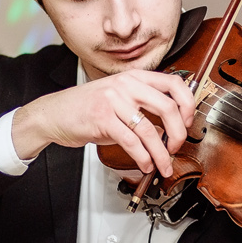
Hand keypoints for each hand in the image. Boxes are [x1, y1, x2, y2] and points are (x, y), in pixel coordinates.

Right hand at [11, 70, 195, 175]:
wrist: (53, 113)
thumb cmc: (87, 107)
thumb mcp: (118, 99)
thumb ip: (143, 107)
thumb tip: (168, 129)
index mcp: (134, 77)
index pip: (174, 83)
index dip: (188, 104)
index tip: (187, 123)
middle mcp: (126, 85)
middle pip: (168, 107)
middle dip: (178, 134)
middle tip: (176, 147)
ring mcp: (113, 100)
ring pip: (150, 129)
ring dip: (161, 153)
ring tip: (162, 165)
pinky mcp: (102, 118)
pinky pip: (131, 141)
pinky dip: (143, 157)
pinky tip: (145, 164)